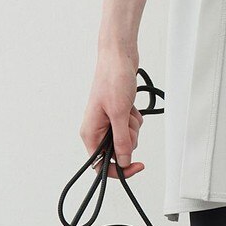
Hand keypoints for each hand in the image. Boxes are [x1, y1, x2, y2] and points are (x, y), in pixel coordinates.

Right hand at [80, 49, 145, 178]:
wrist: (119, 56)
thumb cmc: (113, 79)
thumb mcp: (119, 114)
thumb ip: (121, 140)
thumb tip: (124, 161)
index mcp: (90, 132)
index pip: (100, 165)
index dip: (118, 169)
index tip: (135, 166)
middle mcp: (97, 129)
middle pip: (117, 151)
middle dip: (129, 139)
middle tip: (128, 121)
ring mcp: (107, 120)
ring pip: (126, 138)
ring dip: (132, 126)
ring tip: (128, 109)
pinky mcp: (117, 112)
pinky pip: (130, 125)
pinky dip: (134, 118)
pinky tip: (131, 105)